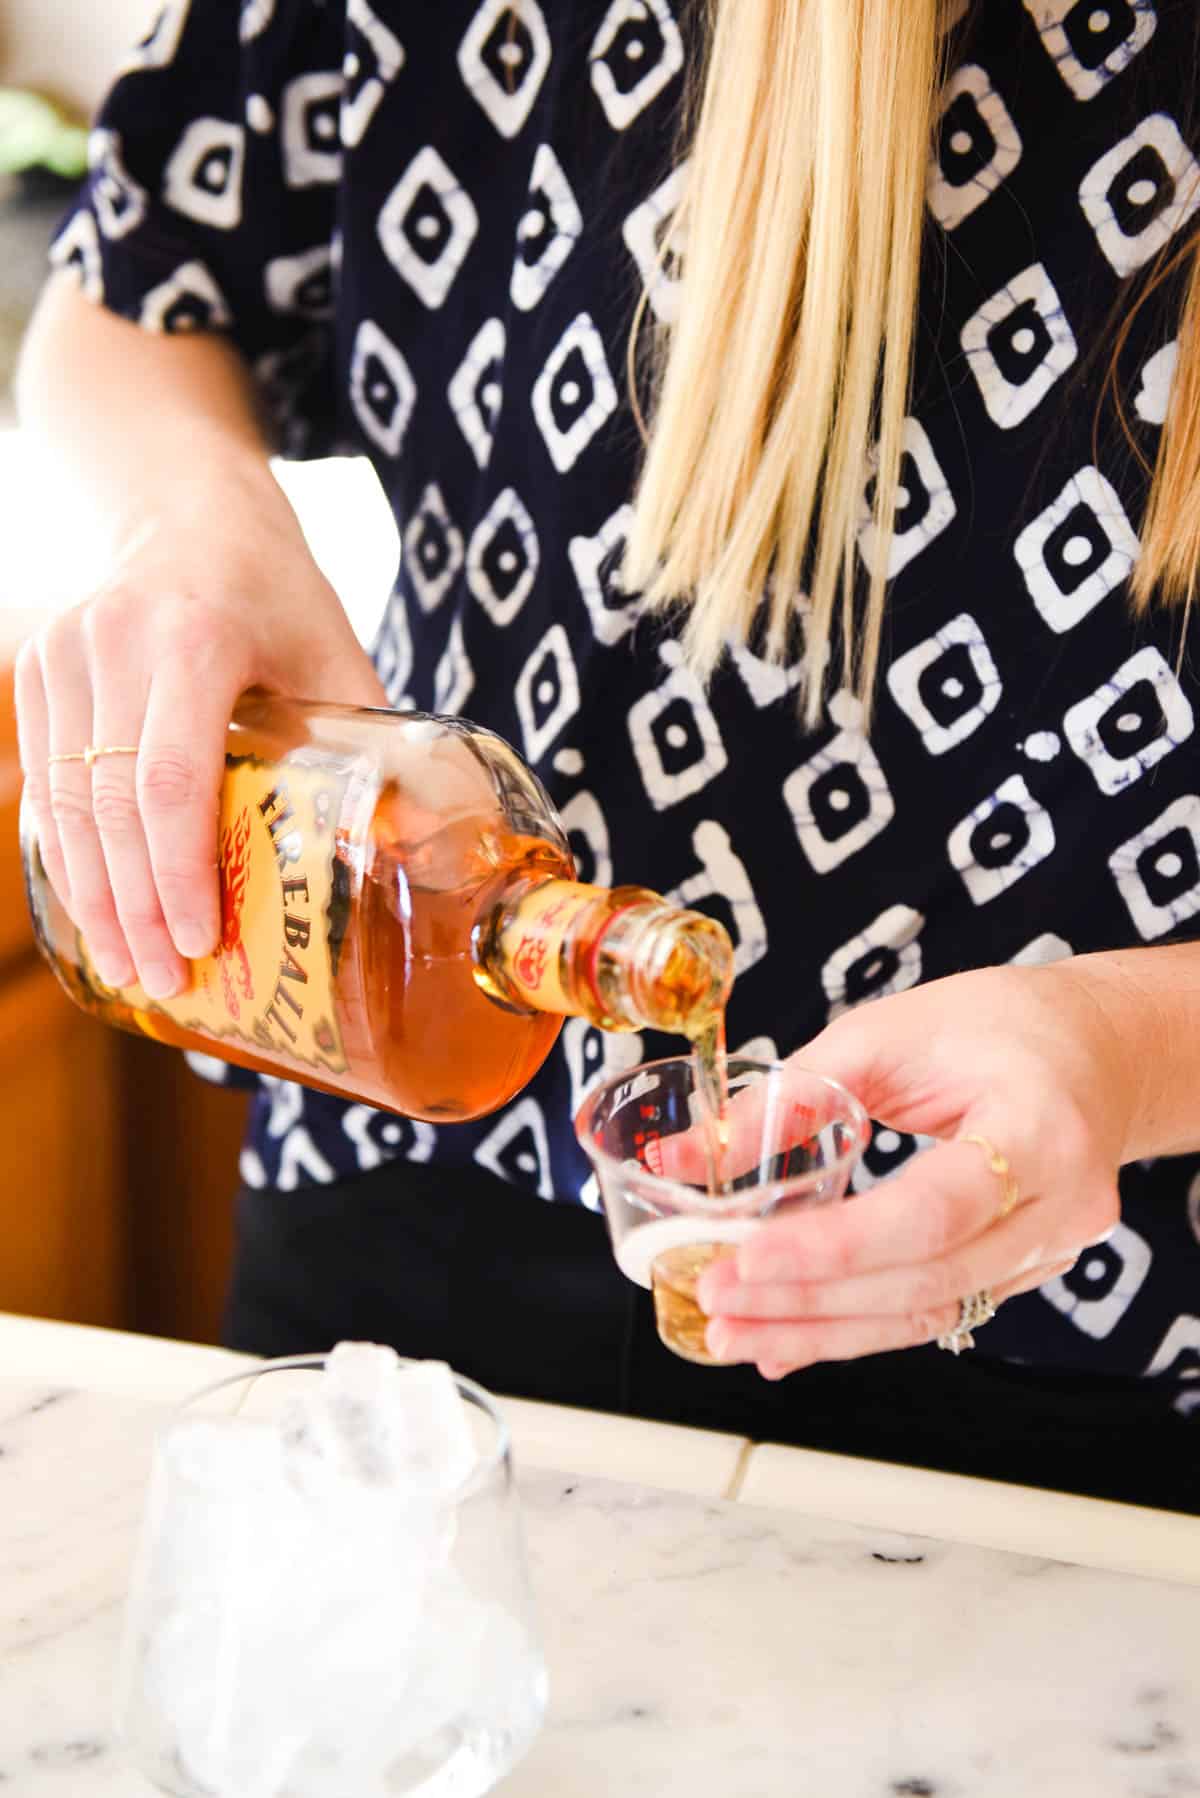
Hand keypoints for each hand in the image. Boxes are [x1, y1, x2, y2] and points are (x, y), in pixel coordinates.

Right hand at [15, 463, 385, 998]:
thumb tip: (430, 849)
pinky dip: (69, 855)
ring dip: (96, 896)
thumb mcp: (336, 651)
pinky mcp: (37, 671)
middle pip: (112, 805)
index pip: (173, 780)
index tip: (202, 942)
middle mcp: (113, 642)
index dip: (180, 873)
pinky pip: (43, 782)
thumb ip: (375, 740)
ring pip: (64, 802)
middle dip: (137, 907)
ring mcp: (63, 654)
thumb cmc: (276, 590)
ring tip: (134, 967)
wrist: (185, 510)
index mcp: (195, 636)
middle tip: (170, 980)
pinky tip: (98, 910)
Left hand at [697, 961, 1138, 1377]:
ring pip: (927, 1312)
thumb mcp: (885, 1033)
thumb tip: (685, 1158)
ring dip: (821, 1331)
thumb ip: (787, 1098)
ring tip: (733, 1334)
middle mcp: (1061, 1205)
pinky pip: (934, 1310)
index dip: (831, 1248)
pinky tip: (787, 1340)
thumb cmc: (998, 1023)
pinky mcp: (1024, 1271)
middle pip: (924, 1279)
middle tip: (716, 1300)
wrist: (1093, 1048)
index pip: (929, 1212)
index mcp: (1038, 1128)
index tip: (744, 1259)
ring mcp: (1051, 1250)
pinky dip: (856, 1328)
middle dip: (808, 1302)